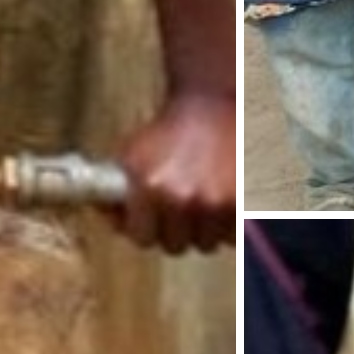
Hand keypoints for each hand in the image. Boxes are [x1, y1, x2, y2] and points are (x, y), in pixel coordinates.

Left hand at [114, 90, 235, 253]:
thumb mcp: (132, 156)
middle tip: (178, 213)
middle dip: (174, 232)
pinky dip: (228, 227)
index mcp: (150, 187)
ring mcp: (216, 203)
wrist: (211, 107)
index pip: (142, 238)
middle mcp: (182, 199)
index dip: (145, 229)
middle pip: (175, 246)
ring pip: (206, 243)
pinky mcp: (244, 203)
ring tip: (202, 205)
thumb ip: (114, 193)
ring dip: (203, 230)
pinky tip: (222, 206)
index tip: (150, 221)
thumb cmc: (169, 132)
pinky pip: (232, 236)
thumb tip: (109, 220)